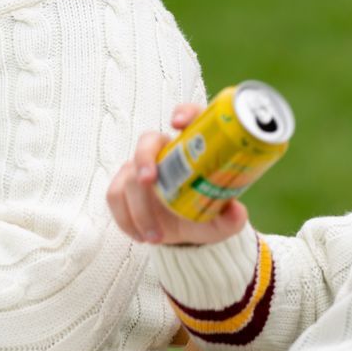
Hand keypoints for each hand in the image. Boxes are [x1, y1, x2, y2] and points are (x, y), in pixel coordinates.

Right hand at [108, 103, 248, 244]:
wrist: (183, 231)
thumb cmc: (204, 215)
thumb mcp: (221, 220)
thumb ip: (231, 218)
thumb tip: (237, 212)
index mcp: (192, 148)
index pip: (190, 117)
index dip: (183, 113)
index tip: (178, 124)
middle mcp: (163, 152)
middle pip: (148, 141)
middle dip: (144, 158)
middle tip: (149, 181)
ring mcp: (139, 168)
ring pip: (129, 178)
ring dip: (139, 209)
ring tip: (156, 237)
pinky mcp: (123, 187)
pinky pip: (115, 196)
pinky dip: (126, 218)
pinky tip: (141, 236)